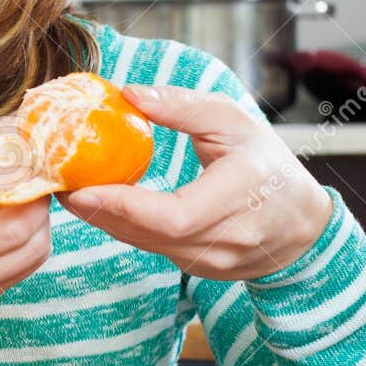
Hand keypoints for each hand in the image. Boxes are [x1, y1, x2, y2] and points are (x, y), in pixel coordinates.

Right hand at [0, 161, 51, 338]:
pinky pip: (13, 275)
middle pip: (31, 248)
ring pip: (30, 263)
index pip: (10, 226)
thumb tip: (11, 167)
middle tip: (28, 181)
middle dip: (39, 210)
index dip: (32, 193)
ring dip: (33, 228)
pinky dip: (17, 247)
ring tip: (14, 201)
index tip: (32, 168)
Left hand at [57, 82, 333, 280]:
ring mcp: (214, 262)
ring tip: (75, 194)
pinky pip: (154, 250)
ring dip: (107, 221)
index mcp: (240, 196)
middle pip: (149, 236)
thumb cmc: (267, 163)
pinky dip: (126, 229)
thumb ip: (182, 107)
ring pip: (146, 246)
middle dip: (100, 212)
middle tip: (62, 187)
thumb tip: (128, 94)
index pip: (172, 216)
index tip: (81, 188)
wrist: (302, 224)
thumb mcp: (233, 121)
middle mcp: (227, 239)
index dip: (123, 206)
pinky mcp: (201, 271)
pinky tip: (104, 208)